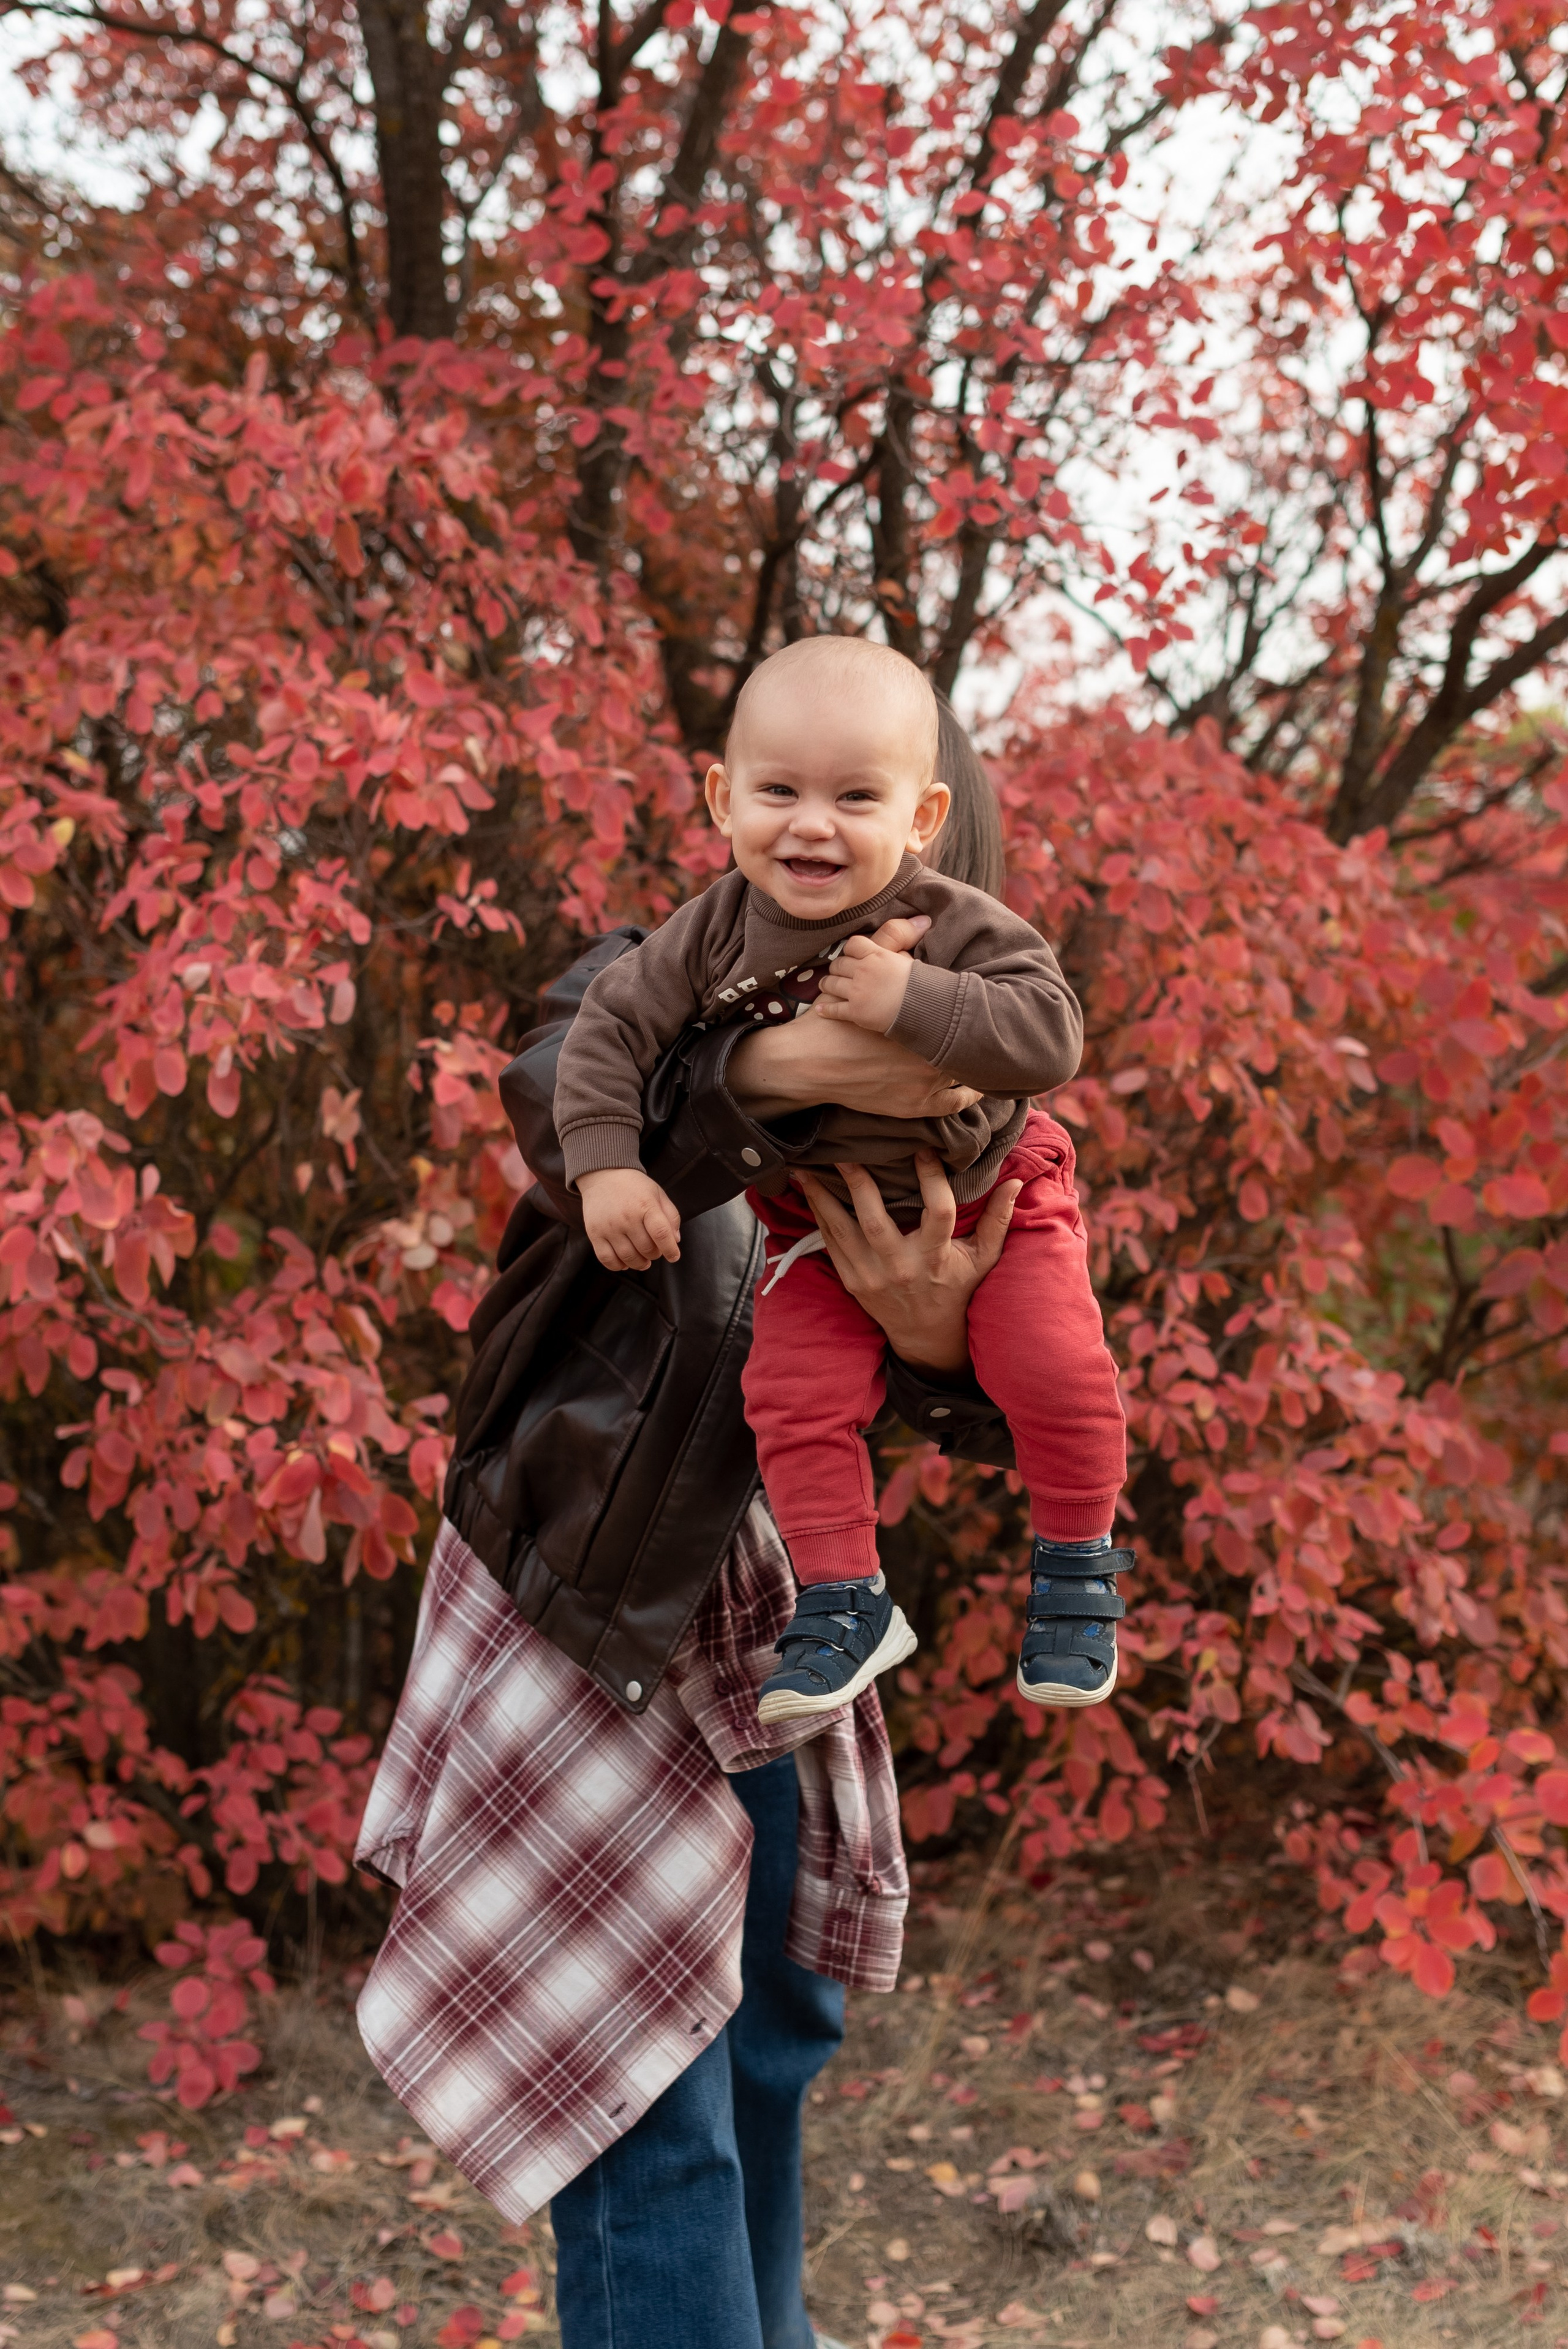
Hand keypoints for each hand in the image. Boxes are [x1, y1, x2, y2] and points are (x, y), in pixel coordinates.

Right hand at [578, 1167, 681, 1270]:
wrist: (603, 1175)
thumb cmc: (634, 1186)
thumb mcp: (657, 1194)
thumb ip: (671, 1216)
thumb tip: (676, 1241)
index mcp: (645, 1205)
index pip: (662, 1234)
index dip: (670, 1250)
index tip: (674, 1256)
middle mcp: (627, 1217)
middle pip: (646, 1249)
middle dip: (655, 1255)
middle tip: (655, 1251)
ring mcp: (609, 1226)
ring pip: (628, 1257)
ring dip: (640, 1264)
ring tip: (643, 1261)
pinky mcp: (595, 1233)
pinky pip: (607, 1259)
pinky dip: (618, 1266)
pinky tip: (625, 1262)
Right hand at [728, 916, 980, 1121]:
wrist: (809, 1063)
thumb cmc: (836, 1021)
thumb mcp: (864, 975)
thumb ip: (894, 941)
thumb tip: (923, 918)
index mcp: (922, 1023)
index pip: (964, 1014)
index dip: (979, 1006)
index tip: (988, 1000)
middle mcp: (928, 1055)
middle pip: (969, 1044)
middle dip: (982, 1034)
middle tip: (993, 1024)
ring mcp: (924, 1085)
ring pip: (966, 1075)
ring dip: (979, 1064)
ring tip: (989, 1053)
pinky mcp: (914, 1107)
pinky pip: (954, 1104)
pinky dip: (968, 1095)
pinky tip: (976, 1086)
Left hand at [793, 1151, 1020, 1372]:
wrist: (926, 1335)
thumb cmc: (958, 1288)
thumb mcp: (983, 1258)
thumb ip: (998, 1220)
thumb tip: (1015, 1182)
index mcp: (936, 1258)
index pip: (938, 1212)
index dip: (931, 1179)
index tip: (923, 1148)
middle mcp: (901, 1268)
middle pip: (875, 1223)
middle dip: (858, 1186)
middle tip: (844, 1153)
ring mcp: (872, 1277)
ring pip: (842, 1232)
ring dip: (822, 1198)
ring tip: (806, 1167)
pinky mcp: (852, 1281)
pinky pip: (830, 1244)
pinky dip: (818, 1216)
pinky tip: (807, 1191)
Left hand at [815, 932, 914, 1033]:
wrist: (924, 1008)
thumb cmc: (921, 984)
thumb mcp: (909, 959)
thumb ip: (898, 949)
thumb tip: (909, 932)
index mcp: (877, 955)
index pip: (853, 945)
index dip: (849, 951)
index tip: (850, 956)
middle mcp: (863, 970)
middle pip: (839, 964)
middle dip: (837, 968)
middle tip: (837, 972)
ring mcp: (857, 991)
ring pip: (832, 983)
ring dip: (827, 984)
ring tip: (825, 986)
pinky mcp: (855, 1011)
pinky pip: (835, 1009)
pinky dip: (826, 1009)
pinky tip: (820, 1010)